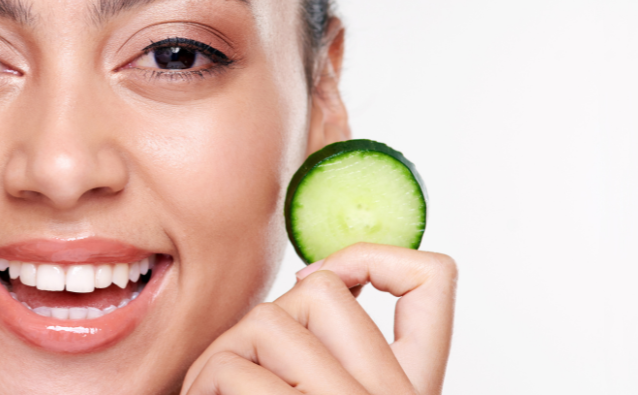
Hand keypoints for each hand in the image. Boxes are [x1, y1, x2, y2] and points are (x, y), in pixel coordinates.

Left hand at [181, 243, 456, 394]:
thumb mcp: (334, 389)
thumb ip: (337, 351)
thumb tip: (308, 278)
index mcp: (413, 387)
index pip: (435, 278)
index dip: (374, 256)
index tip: (316, 280)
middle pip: (323, 289)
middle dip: (266, 316)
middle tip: (245, 365)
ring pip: (267, 321)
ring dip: (223, 355)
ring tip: (215, 392)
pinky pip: (231, 367)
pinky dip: (202, 383)